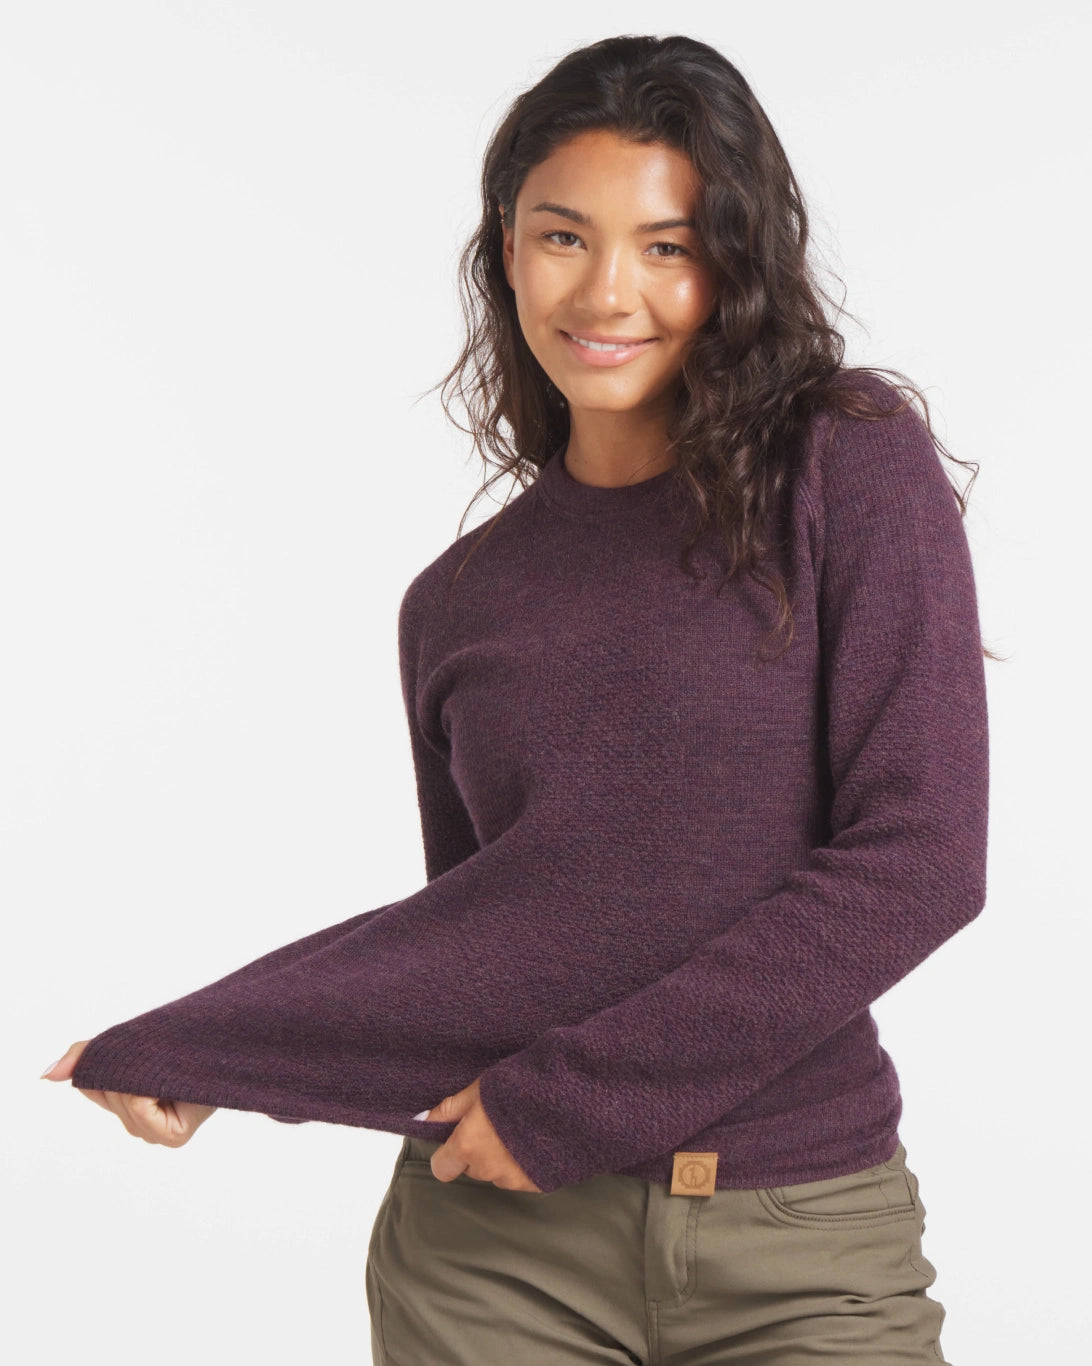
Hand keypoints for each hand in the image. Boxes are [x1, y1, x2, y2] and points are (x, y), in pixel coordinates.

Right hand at [42, 1041, 217, 1147]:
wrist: (234, 1045)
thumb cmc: (186, 1046)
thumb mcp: (130, 1047)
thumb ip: (87, 1060)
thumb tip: (45, 1075)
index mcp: (132, 1114)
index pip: (92, 1086)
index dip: (106, 1062)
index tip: (139, 1050)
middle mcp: (144, 1132)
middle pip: (107, 1092)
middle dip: (124, 1067)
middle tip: (160, 1056)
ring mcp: (158, 1138)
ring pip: (121, 1098)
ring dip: (138, 1073)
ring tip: (170, 1067)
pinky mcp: (172, 1137)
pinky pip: (138, 1104)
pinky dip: (146, 1086)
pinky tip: (172, 1081)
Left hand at [419, 1076, 541, 1192]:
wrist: (566, 1101)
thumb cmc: (518, 1089)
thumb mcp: (478, 1090)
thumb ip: (449, 1109)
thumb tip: (421, 1120)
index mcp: (468, 1146)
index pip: (442, 1168)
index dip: (447, 1155)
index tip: (456, 1140)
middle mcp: (487, 1169)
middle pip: (472, 1168)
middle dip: (478, 1152)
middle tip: (495, 1125)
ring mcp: (513, 1180)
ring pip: (496, 1173)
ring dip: (501, 1159)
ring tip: (519, 1131)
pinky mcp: (536, 1184)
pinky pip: (520, 1178)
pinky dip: (523, 1164)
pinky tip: (535, 1141)